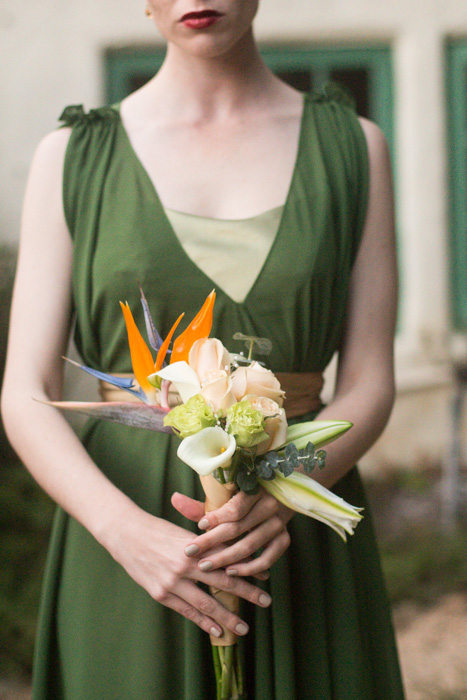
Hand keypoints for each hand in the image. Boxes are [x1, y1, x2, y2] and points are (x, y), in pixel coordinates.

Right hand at [105, 505, 271, 638]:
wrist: (126, 534)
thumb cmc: (158, 530)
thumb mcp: (184, 533)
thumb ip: (206, 546)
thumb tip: (231, 556)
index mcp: (195, 546)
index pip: (228, 560)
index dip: (247, 569)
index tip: (266, 577)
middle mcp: (185, 564)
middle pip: (222, 582)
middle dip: (247, 593)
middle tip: (266, 602)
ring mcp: (172, 582)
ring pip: (206, 603)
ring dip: (227, 617)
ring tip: (244, 627)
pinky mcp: (161, 594)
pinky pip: (187, 611)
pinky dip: (203, 622)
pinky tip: (217, 631)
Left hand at [172, 489, 293, 577]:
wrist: (276, 497)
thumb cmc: (241, 500)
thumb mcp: (223, 500)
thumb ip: (200, 504)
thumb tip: (174, 499)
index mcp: (255, 489)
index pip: (235, 507)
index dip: (217, 518)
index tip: (199, 527)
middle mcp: (269, 505)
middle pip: (239, 528)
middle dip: (212, 542)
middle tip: (191, 551)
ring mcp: (278, 523)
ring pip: (251, 545)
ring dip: (226, 558)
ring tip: (205, 565)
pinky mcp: (284, 539)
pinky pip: (268, 558)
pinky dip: (250, 568)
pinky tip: (231, 572)